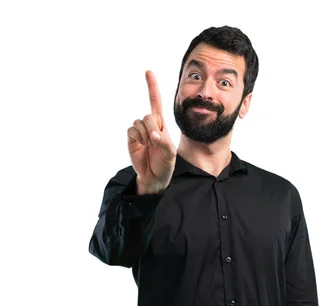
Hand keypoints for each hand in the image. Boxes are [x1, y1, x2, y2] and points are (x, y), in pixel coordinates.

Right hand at [127, 70, 176, 193]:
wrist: (154, 177)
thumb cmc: (165, 164)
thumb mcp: (170, 154)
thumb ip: (164, 143)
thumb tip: (153, 135)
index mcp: (161, 125)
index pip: (156, 102)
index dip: (152, 87)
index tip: (148, 72)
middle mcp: (150, 125)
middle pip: (149, 115)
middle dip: (152, 129)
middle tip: (155, 142)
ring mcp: (140, 131)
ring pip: (139, 122)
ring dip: (145, 136)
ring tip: (149, 146)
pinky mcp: (131, 138)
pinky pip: (131, 130)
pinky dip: (137, 137)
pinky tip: (141, 145)